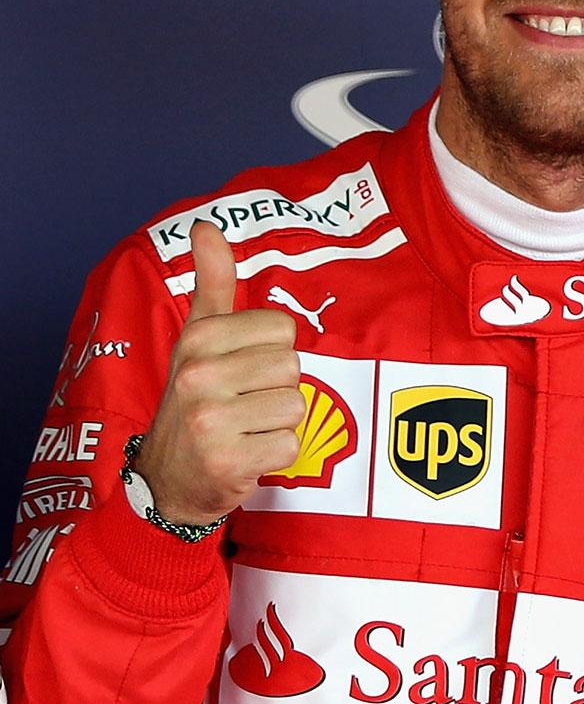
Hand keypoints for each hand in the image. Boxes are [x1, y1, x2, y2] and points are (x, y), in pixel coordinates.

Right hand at [131, 222, 304, 526]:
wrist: (166, 478)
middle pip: (292, 367)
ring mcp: (211, 420)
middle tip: (243, 404)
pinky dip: (276, 454)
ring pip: (296, 405)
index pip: (283, 329)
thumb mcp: (197, 338)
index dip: (271, 352)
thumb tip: (207, 225)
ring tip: (244, 428)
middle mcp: (200, 375)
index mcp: (198, 339)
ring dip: (278, 422)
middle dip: (277, 388)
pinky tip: (245, 453)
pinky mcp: (229, 460)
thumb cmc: (195, 400)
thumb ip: (212, 283)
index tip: (241, 369)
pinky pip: (291, 445)